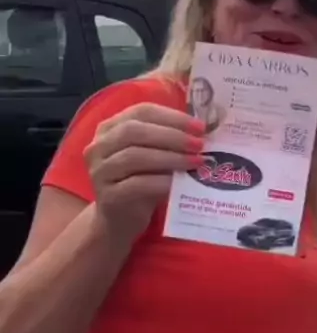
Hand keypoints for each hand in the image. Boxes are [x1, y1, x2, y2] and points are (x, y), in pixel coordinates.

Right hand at [84, 103, 204, 240]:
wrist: (119, 221)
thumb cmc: (140, 182)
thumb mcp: (152, 156)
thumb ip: (168, 141)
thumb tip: (201, 133)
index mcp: (110, 128)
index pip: (141, 111)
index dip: (172, 117)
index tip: (199, 126)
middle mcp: (98, 146)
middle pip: (135, 131)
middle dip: (172, 135)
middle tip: (199, 144)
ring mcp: (100, 172)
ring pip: (135, 156)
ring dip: (170, 157)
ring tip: (195, 162)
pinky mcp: (108, 197)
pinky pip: (136, 185)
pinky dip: (161, 181)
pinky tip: (179, 182)